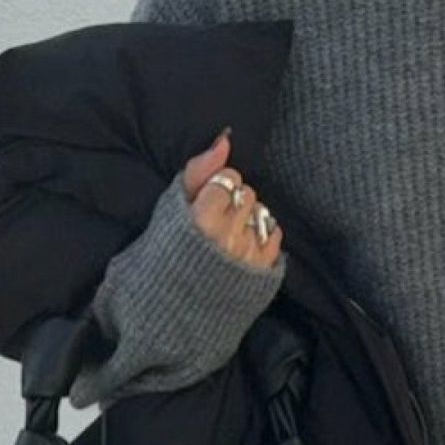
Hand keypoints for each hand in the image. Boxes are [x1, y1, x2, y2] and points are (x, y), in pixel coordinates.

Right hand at [181, 127, 283, 269]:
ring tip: (229, 233)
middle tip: (217, 218)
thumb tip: (224, 140)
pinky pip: (275, 233)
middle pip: (247, 193)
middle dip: (234, 200)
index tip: (208, 199)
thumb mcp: (172, 208)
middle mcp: (227, 238)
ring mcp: (248, 256)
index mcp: (201, 221)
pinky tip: (242, 244)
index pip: (229, 178)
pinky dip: (262, 234)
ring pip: (262, 212)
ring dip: (249, 217)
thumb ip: (198, 171)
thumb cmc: (168, 249)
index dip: (219, 185)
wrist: (174, 303)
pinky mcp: (262, 271)